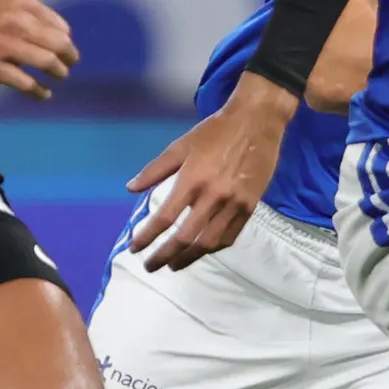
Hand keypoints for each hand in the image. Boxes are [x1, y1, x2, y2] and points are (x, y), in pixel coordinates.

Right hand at [0, 0, 77, 98]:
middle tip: (70, 64)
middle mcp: (16, 23)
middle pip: (57, 44)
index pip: (58, 24)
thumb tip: (64, 30)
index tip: (66, 47)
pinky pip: (25, 83)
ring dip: (59, 72)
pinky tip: (44, 94)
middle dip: (69, 56)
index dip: (67, 39)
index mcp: (21, 4)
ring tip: (61, 76)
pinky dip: (39, 91)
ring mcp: (5, 46)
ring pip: (45, 62)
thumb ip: (34, 11)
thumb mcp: (6, 0)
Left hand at [126, 72, 296, 269]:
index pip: (164, 218)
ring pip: (208, 243)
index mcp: (192, 180)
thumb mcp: (181, 146)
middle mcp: (213, 196)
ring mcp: (234, 204)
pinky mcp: (250, 206)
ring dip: (188, 258)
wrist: (257, 121)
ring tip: (174, 264)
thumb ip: (155, 170)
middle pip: (184, 238)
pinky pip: (230, 236)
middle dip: (164, 256)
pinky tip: (202, 250)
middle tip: (150, 266)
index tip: (135, 249)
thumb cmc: (215, 131)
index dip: (147, 237)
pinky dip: (213, 248)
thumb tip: (130, 188)